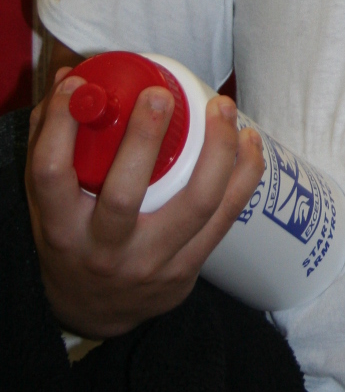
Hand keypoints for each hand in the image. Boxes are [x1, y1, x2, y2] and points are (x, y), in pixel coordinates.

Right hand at [25, 63, 265, 339]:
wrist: (95, 313)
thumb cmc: (73, 238)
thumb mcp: (50, 201)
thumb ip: (53, 140)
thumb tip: (71, 78)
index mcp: (60, 229)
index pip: (52, 174)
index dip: (61, 126)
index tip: (77, 84)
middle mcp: (103, 251)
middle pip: (124, 194)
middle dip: (145, 138)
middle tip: (161, 95)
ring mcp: (150, 264)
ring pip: (195, 204)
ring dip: (217, 150)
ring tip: (222, 106)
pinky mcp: (186, 270)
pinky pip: (225, 218)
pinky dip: (243, 176)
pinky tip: (249, 143)